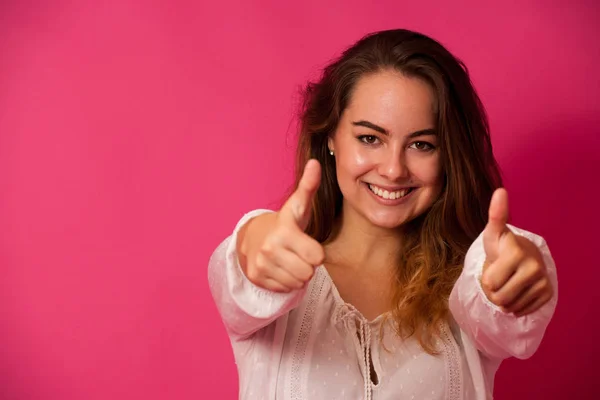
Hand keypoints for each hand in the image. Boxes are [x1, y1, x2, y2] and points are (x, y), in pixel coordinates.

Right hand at [240, 159, 324, 292]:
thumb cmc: (285, 223)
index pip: (317, 257)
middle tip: (298, 254)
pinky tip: (280, 268)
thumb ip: (309, 186)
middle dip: (307, 266)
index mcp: (285, 231)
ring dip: (297, 275)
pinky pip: (284, 288)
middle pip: (308, 273)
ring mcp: (261, 264)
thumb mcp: (298, 206)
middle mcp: (271, 248)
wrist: (253, 236)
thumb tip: (316, 163)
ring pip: (297, 282)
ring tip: (289, 261)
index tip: (307, 245)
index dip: (316, 253)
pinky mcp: (256, 277)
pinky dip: (285, 282)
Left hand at [481, 188, 553, 316]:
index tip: (494, 266)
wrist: (523, 256)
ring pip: (510, 306)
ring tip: (507, 283)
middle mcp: (533, 268)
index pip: (490, 284)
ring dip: (504, 300)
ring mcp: (543, 282)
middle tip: (499, 278)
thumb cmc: (502, 245)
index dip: (486, 279)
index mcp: (516, 253)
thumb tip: (500, 191)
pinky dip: (516, 305)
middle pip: (499, 298)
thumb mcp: (494, 232)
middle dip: (493, 292)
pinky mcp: (548, 294)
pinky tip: (517, 291)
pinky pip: (523, 310)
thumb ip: (495, 214)